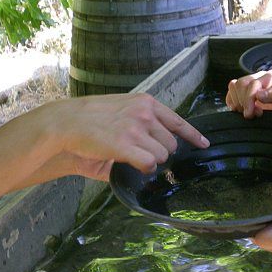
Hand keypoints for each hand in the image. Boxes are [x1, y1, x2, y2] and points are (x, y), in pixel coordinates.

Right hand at [41, 93, 208, 174]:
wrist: (66, 122)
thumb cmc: (91, 118)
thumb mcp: (121, 109)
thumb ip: (142, 123)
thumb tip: (158, 144)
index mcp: (146, 103)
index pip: (178, 121)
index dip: (194, 135)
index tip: (204, 144)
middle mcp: (145, 113)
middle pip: (171, 144)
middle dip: (159, 152)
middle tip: (140, 152)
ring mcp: (137, 128)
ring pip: (162, 155)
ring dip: (150, 161)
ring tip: (130, 155)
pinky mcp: (126, 145)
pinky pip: (150, 163)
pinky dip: (144, 168)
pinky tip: (133, 164)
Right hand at [226, 69, 271, 119]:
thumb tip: (259, 94)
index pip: (253, 84)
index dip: (248, 99)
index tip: (251, 114)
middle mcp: (262, 77)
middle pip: (241, 84)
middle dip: (243, 101)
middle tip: (253, 115)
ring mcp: (254, 84)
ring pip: (235, 86)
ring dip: (238, 101)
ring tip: (250, 113)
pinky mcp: (248, 93)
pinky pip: (232, 92)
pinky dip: (233, 101)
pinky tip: (242, 111)